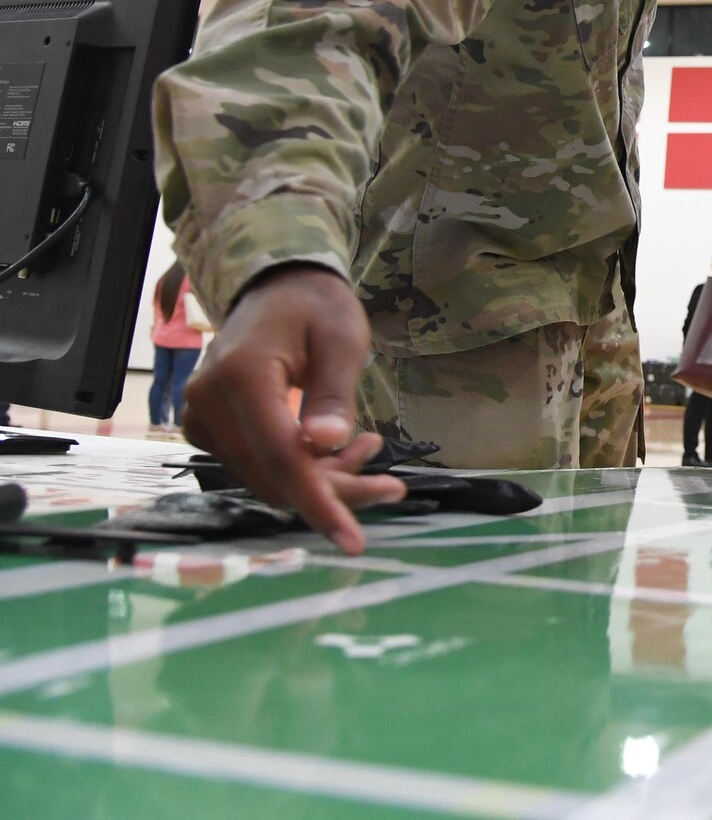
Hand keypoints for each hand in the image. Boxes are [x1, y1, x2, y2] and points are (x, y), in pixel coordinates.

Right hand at [180, 266, 404, 553]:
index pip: (280, 458)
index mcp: (240, 378)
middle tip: (392, 484)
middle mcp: (207, 404)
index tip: (353, 540)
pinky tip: (336, 449)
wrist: (277, 288)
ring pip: (266, 479)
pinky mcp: (208, 429)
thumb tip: (325, 446)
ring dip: (322, 480)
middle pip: (274, 477)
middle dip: (334, 491)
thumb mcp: (342, 341)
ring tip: (369, 449)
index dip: (319, 502)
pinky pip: (257, 466)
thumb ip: (334, 394)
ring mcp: (202, 419)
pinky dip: (300, 469)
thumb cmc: (316, 308)